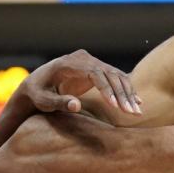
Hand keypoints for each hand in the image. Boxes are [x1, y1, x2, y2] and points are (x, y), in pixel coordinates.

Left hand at [18, 49, 141, 114]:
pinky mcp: (96, 70)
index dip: (107, 89)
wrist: (37, 85)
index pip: (95, 73)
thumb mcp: (43, 101)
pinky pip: (114, 79)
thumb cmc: (37, 94)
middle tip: (131, 113)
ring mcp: (91, 63)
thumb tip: (76, 105)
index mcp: (69, 63)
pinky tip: (137, 103)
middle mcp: (83, 59)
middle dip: (122, 94)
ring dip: (128, 94)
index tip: (115, 106)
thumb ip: (58, 102)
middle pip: (109, 74)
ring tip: (136, 112)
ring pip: (116, 76)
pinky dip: (125, 91)